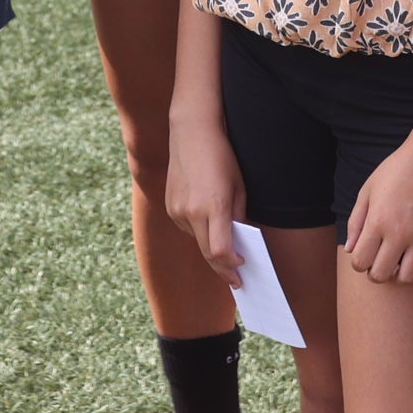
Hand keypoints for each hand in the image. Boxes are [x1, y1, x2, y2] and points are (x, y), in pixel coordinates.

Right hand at [163, 118, 248, 286]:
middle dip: (223, 268)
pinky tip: (209, 223)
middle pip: (207, 254)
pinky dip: (200, 231)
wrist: (192, 132)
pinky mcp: (169, 205)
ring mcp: (176, 209)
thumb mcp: (239, 187)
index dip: (231, 265)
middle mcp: (191, 212)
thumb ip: (239, 217)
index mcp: (212, 207)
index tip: (242, 268)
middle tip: (236, 281)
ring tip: (227, 251)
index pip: (220, 252)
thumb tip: (240, 241)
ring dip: (211, 246)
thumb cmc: (222, 157)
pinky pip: (187, 227)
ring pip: (197, 241)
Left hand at [344, 136, 412, 283]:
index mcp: (377, 221)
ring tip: (400, 261)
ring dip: (400, 274)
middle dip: (376, 272)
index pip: (361, 262)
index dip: (359, 263)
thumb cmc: (395, 171)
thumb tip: (350, 250)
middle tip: (380, 261)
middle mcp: (399, 234)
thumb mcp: (367, 191)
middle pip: (381, 275)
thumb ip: (356, 222)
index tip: (365, 254)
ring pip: (408, 278)